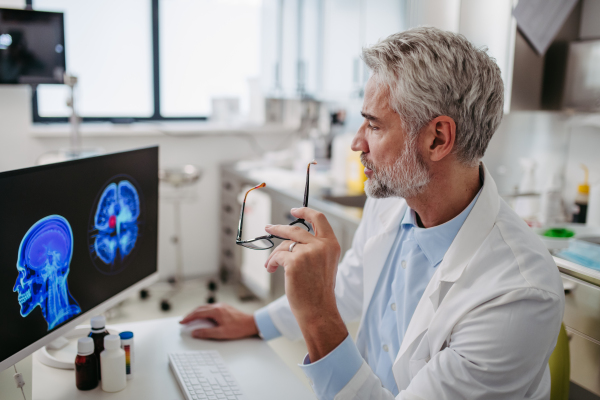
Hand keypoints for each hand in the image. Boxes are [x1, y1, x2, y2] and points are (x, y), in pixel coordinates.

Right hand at [179, 303, 258, 339]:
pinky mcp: (225, 308)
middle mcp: (218, 306)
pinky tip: (204, 316)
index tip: (182, 322)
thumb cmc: (238, 328)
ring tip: (191, 319)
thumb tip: (195, 332)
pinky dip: (204, 312)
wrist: (251, 323)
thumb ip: (206, 333)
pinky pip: (211, 308)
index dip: (188, 318)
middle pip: (200, 309)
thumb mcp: (221, 333)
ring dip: (197, 313)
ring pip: (205, 307)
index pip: (198, 313)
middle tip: (184, 321)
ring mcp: (222, 306)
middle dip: (190, 314)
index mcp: (216, 311)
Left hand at [264, 207, 346, 361]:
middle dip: (278, 228)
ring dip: (275, 254)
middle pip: (295, 228)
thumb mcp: (323, 263)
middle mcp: (321, 245)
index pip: (319, 218)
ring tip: (271, 264)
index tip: (294, 210)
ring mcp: (307, 253)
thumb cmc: (318, 291)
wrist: (318, 310)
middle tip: (269, 227)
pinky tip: (272, 269)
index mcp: (331, 244)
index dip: (305, 211)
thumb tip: (291, 238)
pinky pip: (277, 256)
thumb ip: (314, 248)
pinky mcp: (294, 262)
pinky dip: (272, 262)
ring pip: (284, 245)